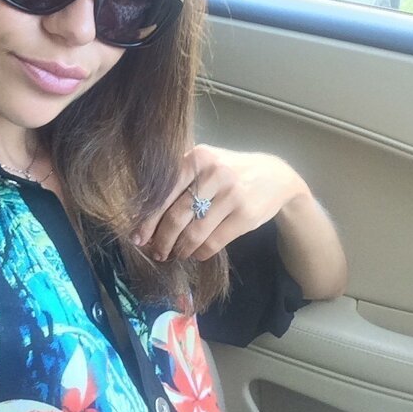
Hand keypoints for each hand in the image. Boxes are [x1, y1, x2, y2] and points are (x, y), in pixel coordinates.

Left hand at [132, 144, 309, 261]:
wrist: (275, 176)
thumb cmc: (229, 171)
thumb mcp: (206, 163)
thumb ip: (179, 180)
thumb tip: (145, 216)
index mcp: (197, 157)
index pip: (164, 193)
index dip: (148, 219)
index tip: (137, 238)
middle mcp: (213, 173)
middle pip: (176, 216)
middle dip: (162, 240)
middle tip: (156, 252)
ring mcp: (232, 194)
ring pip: (194, 233)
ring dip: (180, 249)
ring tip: (175, 254)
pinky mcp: (246, 215)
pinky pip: (213, 242)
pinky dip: (199, 253)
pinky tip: (195, 254)